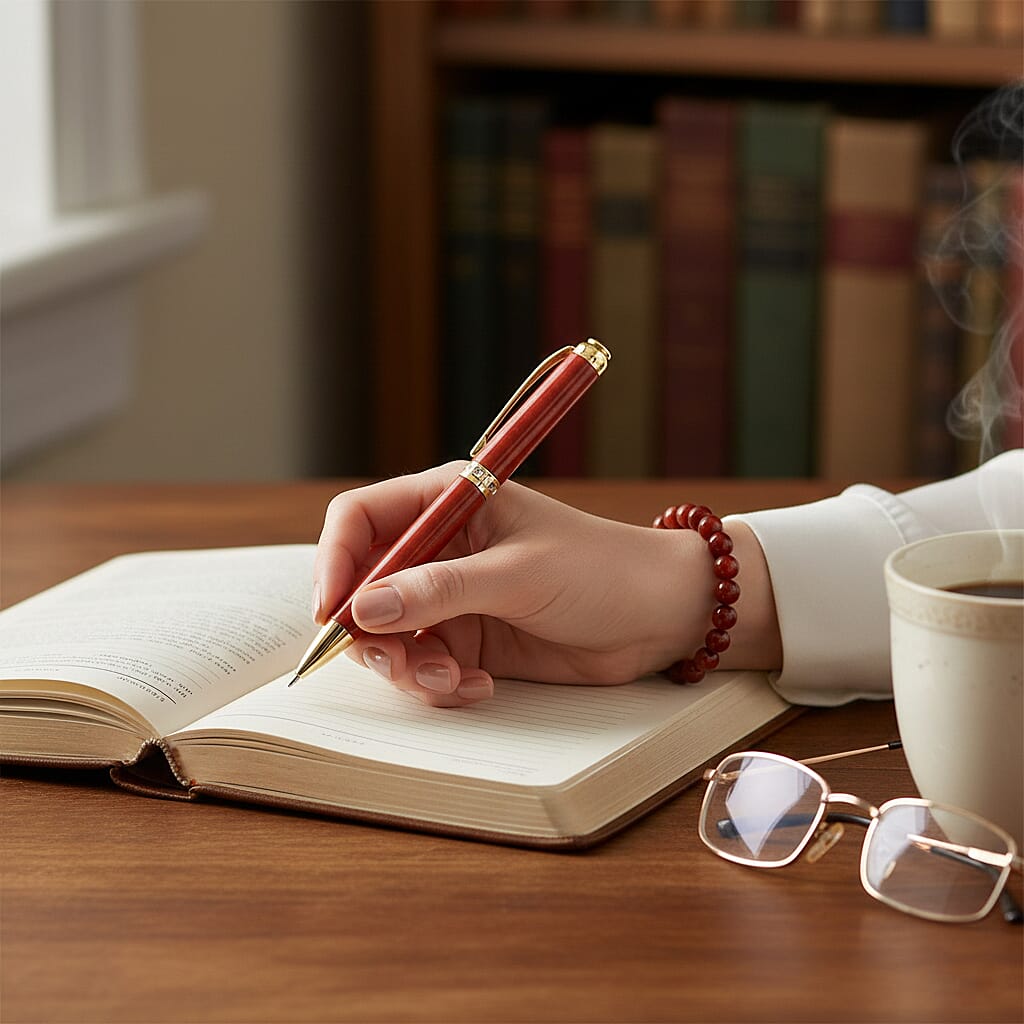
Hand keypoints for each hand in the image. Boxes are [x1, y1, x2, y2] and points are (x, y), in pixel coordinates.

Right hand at [313, 463, 779, 705]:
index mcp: (449, 502)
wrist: (659, 615)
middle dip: (371, 631)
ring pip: (388, 635)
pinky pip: (424, 665)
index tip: (333, 611)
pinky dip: (438, 683)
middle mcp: (441, 547)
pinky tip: (477, 685)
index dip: (335, 560)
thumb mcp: (520, 574)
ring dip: (408, 666)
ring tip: (453, 679)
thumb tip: (363, 608)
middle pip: (363, 585)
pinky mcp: (468, 638)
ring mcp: (451, 596)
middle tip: (398, 663)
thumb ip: (440, 590)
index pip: (362, 518)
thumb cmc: (600, 570)